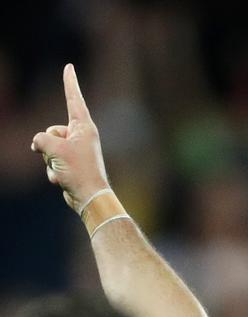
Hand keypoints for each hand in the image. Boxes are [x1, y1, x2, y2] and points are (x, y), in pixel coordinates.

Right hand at [30, 64, 108, 211]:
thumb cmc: (78, 171)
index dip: (69, 82)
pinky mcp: (71, 165)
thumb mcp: (54, 149)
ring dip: (51, 162)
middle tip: (62, 160)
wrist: (89, 198)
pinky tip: (64, 181)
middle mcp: (81, 137)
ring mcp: (75, 152)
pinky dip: (54, 173)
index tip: (69, 67)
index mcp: (83, 127)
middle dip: (49, 147)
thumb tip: (37, 144)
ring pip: (49, 150)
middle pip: (51, 132)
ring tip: (64, 171)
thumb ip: (41, 139)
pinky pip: (53, 164)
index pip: (73, 99)